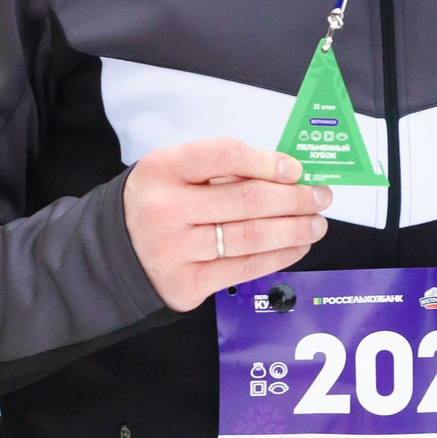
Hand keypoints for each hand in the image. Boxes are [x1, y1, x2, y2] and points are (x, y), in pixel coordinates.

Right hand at [123, 137, 330, 313]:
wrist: (116, 253)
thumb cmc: (158, 205)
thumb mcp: (175, 172)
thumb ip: (221, 168)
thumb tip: (286, 174)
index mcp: (163, 169)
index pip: (223, 155)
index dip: (267, 161)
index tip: (295, 169)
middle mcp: (166, 209)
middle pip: (247, 200)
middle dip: (295, 198)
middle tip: (320, 197)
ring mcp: (177, 249)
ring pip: (252, 237)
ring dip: (295, 229)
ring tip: (315, 223)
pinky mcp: (188, 282)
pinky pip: (246, 267)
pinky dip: (279, 256)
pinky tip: (296, 246)